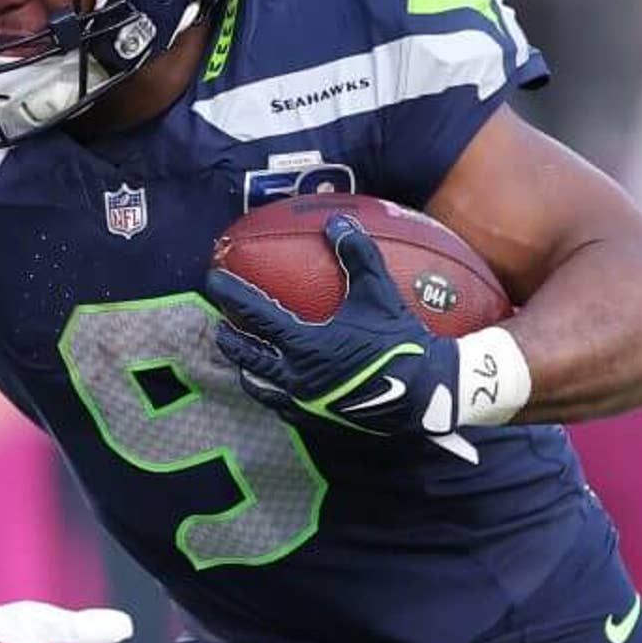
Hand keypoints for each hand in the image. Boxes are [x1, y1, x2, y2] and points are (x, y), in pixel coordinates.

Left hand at [206, 213, 462, 442]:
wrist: (428, 391)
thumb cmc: (401, 340)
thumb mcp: (379, 294)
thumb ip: (357, 256)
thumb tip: (337, 221)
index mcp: (305, 344)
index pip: (255, 314)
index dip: (231, 294)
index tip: (213, 279)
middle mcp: (297, 376)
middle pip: (247, 355)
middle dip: (229, 338)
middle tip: (220, 325)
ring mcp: (305, 402)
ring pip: (261, 387)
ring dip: (248, 369)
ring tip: (242, 360)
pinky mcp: (318, 421)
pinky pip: (283, 408)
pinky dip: (273, 394)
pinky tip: (277, 388)